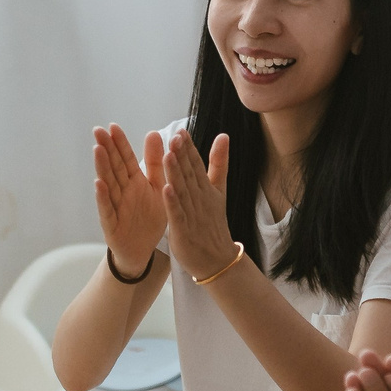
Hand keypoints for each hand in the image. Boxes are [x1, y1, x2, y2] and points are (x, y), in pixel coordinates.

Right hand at [92, 125, 167, 270]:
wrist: (144, 250)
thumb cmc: (149, 218)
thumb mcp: (158, 187)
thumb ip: (156, 162)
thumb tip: (154, 132)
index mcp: (135, 182)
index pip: (126, 158)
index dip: (119, 143)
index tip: (113, 126)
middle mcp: (123, 191)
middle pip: (113, 167)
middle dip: (106, 149)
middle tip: (98, 130)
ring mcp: (115, 206)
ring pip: (108, 184)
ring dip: (102, 167)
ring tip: (97, 150)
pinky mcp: (112, 224)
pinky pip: (107, 209)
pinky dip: (103, 197)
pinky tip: (99, 184)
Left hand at [162, 128, 237, 283]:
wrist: (217, 259)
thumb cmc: (213, 223)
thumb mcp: (218, 190)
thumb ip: (219, 163)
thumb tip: (224, 135)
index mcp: (204, 188)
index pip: (196, 165)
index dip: (189, 148)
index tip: (181, 131)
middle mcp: (199, 199)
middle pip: (189, 175)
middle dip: (182, 156)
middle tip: (175, 137)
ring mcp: (192, 214)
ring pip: (182, 191)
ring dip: (176, 174)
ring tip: (169, 156)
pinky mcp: (183, 230)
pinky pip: (177, 214)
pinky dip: (173, 202)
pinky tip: (167, 189)